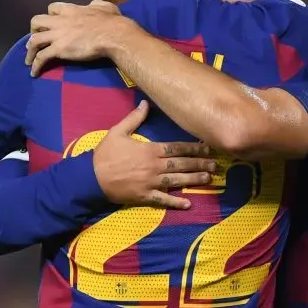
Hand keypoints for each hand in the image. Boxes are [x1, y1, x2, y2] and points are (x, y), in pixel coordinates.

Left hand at [26, 0, 122, 75]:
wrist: (112, 35)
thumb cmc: (112, 22)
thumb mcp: (104, 7)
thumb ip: (96, 5)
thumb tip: (94, 6)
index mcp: (71, 10)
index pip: (52, 8)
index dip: (50, 15)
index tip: (52, 23)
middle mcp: (60, 21)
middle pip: (36, 21)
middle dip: (33, 30)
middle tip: (36, 40)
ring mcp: (58, 36)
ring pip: (34, 40)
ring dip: (29, 51)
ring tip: (29, 61)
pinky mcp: (59, 50)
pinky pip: (42, 57)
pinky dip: (36, 65)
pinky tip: (34, 73)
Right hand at [92, 101, 215, 209]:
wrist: (91, 177)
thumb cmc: (104, 154)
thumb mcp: (117, 132)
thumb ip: (134, 118)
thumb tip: (145, 103)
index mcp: (150, 150)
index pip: (177, 148)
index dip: (193, 148)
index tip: (207, 147)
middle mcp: (154, 166)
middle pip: (181, 164)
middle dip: (199, 164)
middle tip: (215, 165)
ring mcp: (150, 183)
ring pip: (177, 180)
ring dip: (193, 180)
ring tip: (209, 179)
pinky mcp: (144, 196)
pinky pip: (163, 200)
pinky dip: (175, 203)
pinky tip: (188, 204)